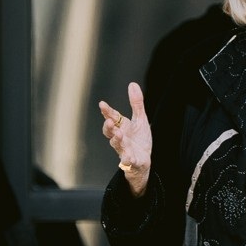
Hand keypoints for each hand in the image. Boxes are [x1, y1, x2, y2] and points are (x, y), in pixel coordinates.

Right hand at [100, 81, 152, 196]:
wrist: (143, 161)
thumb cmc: (139, 140)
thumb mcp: (140, 120)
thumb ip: (136, 104)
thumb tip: (132, 84)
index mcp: (121, 126)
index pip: (112, 117)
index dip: (107, 111)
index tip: (102, 104)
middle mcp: (120, 138)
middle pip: (110, 132)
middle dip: (109, 127)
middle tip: (109, 121)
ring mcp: (124, 150)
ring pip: (118, 146)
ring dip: (117, 140)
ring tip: (119, 134)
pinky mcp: (131, 161)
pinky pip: (127, 161)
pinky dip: (127, 159)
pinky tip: (128, 157)